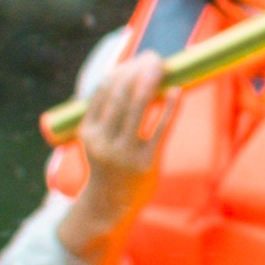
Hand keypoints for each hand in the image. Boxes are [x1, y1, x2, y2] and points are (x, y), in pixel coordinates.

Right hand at [59, 49, 180, 258]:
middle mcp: (103, 141)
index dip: (122, 70)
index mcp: (88, 131)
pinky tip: (176, 91)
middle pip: (121, 95)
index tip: (137, 58)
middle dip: (138, 70)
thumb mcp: (98, 139)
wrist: (109, 207)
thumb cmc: (108, 165)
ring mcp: (124, 152)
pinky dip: (169, 107)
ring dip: (152, 82)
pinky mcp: (145, 162)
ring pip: (138, 108)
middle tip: (154, 57)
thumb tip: (133, 77)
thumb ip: (108, 113)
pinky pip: (160, 129)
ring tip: (163, 66)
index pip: (104, 91)